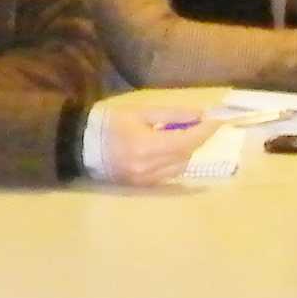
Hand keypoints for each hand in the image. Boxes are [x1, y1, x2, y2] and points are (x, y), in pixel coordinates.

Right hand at [87, 87, 222, 186]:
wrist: (79, 144)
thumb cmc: (108, 122)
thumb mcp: (139, 112)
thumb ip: (171, 114)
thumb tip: (199, 115)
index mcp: (148, 146)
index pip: (188, 141)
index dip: (206, 131)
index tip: (217, 120)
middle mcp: (149, 168)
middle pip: (187, 155)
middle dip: (196, 138)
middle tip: (196, 123)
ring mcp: (145, 180)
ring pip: (180, 167)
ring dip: (186, 151)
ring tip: (178, 136)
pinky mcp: (142, 186)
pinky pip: (168, 175)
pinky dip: (174, 162)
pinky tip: (167, 150)